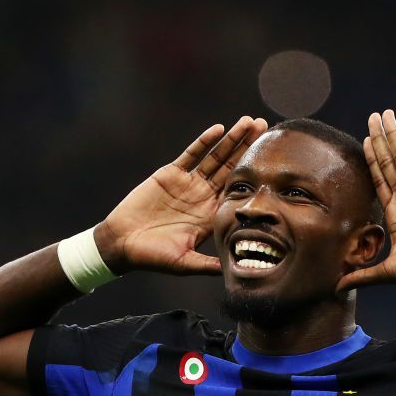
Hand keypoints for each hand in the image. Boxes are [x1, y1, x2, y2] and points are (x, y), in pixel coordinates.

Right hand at [96, 116, 267, 274]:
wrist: (122, 243)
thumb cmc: (152, 257)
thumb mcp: (184, 263)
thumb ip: (208, 265)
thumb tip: (234, 272)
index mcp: (211, 217)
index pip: (239, 193)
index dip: (256, 178)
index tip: (274, 165)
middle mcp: (204, 197)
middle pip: (232, 169)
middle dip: (249, 149)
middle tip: (268, 129)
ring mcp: (188, 184)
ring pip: (215, 157)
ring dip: (232, 140)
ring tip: (250, 122)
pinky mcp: (171, 174)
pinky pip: (191, 154)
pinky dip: (204, 142)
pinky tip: (219, 129)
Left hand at [337, 110, 395, 292]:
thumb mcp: (384, 272)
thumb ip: (361, 275)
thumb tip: (336, 289)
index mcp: (395, 212)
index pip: (379, 179)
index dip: (372, 160)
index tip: (365, 142)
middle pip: (389, 160)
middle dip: (381, 139)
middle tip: (373, 117)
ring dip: (392, 133)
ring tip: (384, 113)